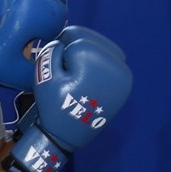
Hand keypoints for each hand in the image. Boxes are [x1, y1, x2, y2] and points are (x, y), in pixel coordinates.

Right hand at [3, 31, 132, 171]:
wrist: (69, 134)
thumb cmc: (54, 103)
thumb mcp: (44, 73)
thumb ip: (54, 48)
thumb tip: (67, 40)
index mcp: (95, 59)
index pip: (76, 36)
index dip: (61, 47)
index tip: (58, 66)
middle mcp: (115, 64)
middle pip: (93, 40)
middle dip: (77, 49)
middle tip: (66, 69)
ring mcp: (123, 74)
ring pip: (103, 49)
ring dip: (89, 56)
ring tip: (77, 74)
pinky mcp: (125, 83)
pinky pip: (111, 63)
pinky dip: (99, 65)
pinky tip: (89, 77)